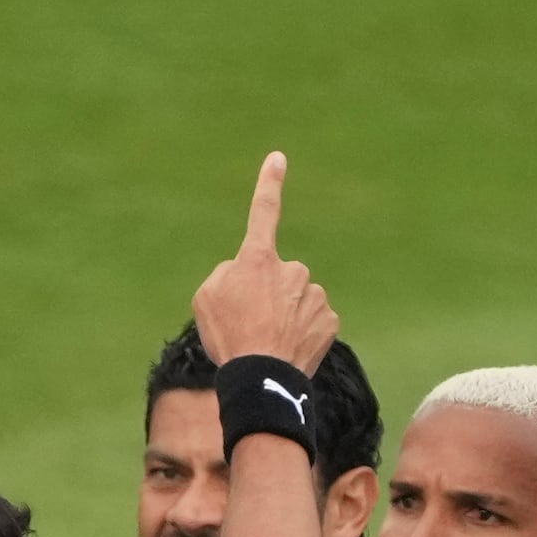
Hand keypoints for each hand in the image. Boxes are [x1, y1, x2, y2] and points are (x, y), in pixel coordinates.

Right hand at [189, 155, 338, 381]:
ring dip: (286, 315)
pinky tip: (290, 349)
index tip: (278, 158)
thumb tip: (247, 274)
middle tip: (253, 324)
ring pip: (298, 299)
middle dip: (269, 294)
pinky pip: (314, 320)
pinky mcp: (330, 320)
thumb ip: (227, 275)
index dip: (269, 183)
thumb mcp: (206, 298)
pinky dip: (303, 333)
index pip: (263, 212)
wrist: (262, 379)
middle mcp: (291, 268)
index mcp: (257, 258)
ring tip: (269, 341)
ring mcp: (314, 294)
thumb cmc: (229, 337)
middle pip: (278, 276)